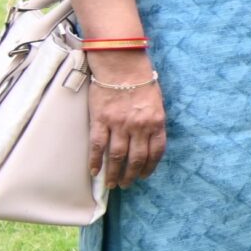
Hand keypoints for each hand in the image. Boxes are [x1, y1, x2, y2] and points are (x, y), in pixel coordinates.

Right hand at [87, 53, 168, 189]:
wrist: (122, 65)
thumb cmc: (141, 82)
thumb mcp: (156, 103)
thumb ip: (153, 122)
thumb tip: (149, 140)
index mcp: (156, 122)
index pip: (156, 151)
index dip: (150, 167)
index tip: (144, 175)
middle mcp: (139, 126)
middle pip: (136, 158)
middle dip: (131, 175)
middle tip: (126, 185)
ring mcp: (119, 124)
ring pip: (117, 156)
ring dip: (114, 173)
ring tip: (111, 184)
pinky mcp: (101, 120)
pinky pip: (98, 145)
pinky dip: (95, 161)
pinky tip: (94, 171)